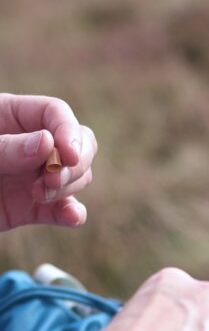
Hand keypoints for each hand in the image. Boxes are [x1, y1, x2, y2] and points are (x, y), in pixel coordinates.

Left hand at [0, 93, 97, 231]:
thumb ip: (6, 147)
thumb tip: (48, 142)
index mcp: (11, 116)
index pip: (56, 114)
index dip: (68, 132)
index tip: (68, 155)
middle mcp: (30, 145)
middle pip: (79, 145)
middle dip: (75, 164)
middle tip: (52, 180)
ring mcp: (33, 177)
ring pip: (77, 178)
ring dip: (68, 188)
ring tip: (37, 195)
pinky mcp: (32, 208)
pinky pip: (64, 210)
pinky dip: (72, 214)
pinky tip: (71, 216)